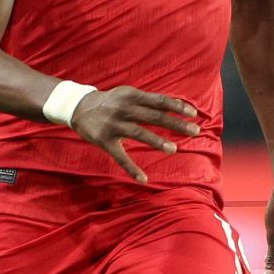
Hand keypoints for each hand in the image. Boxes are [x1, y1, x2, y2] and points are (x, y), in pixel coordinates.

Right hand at [68, 86, 200, 183]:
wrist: (78, 107)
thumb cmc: (111, 101)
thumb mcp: (128, 94)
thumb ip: (149, 100)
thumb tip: (178, 105)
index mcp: (132, 96)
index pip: (159, 101)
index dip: (177, 107)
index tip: (194, 114)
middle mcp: (124, 109)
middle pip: (153, 117)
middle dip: (175, 124)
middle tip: (195, 131)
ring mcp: (113, 125)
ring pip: (139, 133)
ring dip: (157, 142)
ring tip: (173, 149)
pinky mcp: (104, 141)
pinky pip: (120, 157)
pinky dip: (131, 169)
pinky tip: (144, 179)